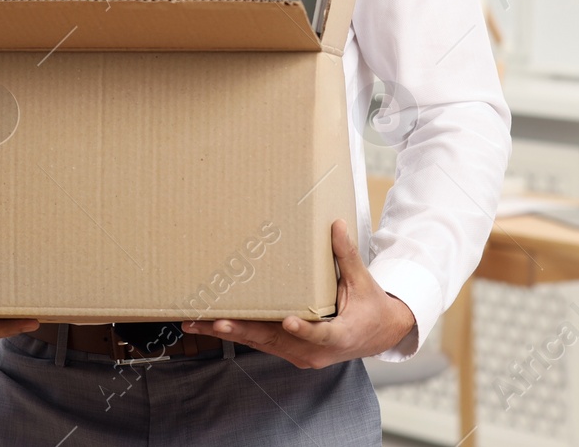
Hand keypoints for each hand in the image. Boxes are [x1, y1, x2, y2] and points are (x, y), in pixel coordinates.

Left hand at [182, 219, 415, 368]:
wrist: (379, 335)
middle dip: (243, 331)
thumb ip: (346, 255)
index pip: (320, 334)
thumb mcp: (362, 281)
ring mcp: (303, 354)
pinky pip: (263, 343)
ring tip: (200, 323)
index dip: (304, 329)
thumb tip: (335, 224)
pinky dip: (240, 333)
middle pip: (277, 341)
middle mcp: (316, 351)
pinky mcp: (293, 352)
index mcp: (340, 335)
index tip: (288, 322)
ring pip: (263, 344)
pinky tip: (214, 325)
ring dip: (232, 333)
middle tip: (214, 322)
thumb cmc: (372, 308)